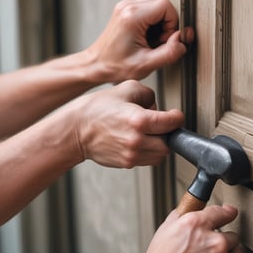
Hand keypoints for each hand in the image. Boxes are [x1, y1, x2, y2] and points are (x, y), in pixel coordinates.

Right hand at [69, 80, 183, 167]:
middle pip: (169, 143)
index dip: (177, 117)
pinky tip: (139, 140)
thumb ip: (149, 95)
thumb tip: (158, 107)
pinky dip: (149, 151)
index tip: (175, 115)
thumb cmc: (97, 109)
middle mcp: (137, 140)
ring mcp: (132, 155)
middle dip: (168, 133)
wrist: (76, 130)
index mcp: (139, 120)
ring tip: (149, 133)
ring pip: (160, 154)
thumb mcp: (126, 88)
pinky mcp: (127, 163)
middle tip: (161, 125)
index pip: (172, 122)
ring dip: (159, 143)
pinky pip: (148, 160)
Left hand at [87, 0, 193, 82]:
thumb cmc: (114, 66)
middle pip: (162, 3)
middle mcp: (128, 7)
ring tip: (150, 41)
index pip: (166, 6)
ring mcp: (125, 7)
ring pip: (156, 6)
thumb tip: (182, 42)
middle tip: (158, 42)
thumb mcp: (146, 64)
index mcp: (133, 16)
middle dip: (167, 24)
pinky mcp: (125, 11)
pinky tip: (145, 39)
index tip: (164, 40)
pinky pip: (148, 10)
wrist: (96, 65)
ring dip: (160, 24)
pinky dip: (152, 24)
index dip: (172, 24)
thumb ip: (169, 53)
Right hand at [146, 205, 240, 252]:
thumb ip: (183, 216)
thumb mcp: (166, 229)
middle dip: (223, 239)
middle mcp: (212, 240)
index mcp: (196, 223)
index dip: (227, 212)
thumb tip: (192, 209)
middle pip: (232, 236)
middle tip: (210, 245)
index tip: (230, 212)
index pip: (223, 212)